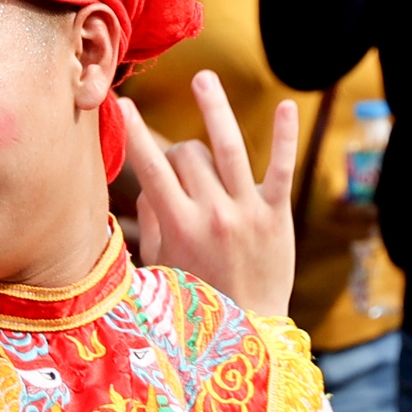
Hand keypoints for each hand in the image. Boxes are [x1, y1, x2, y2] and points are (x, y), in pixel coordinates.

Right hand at [120, 80, 296, 317]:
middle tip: (178, 165)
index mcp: (179, 227)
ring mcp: (247, 212)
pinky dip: (285, 136)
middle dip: (179, 150)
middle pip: (189, 155)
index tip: (122, 103)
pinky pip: (281, 168)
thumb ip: (152, 223)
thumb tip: (148, 186)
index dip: (135, 132)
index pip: (151, 168)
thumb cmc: (197, 303)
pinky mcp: (278, 216)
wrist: (249, 333)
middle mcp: (213, 214)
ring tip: (204, 78)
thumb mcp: (162, 267)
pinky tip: (288, 105)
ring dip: (215, 108)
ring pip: (230, 148)